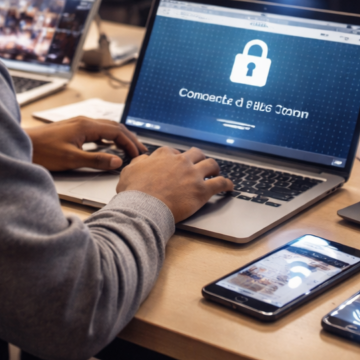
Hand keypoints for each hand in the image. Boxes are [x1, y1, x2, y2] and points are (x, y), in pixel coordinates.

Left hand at [27, 116, 146, 171]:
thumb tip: (118, 161)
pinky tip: (110, 146)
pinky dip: (109, 138)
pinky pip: (98, 131)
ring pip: (107, 128)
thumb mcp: (72, 159)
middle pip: (115, 127)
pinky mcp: (74, 130)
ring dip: (121, 137)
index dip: (130, 144)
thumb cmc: (43, 151)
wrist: (22, 145)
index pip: (117, 132)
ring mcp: (78, 124)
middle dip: (130, 139)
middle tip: (142, 151)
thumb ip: (96, 160)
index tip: (138, 155)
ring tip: (130, 148)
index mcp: (86, 125)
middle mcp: (84, 121)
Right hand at [117, 146, 232, 222]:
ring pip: (211, 164)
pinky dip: (227, 184)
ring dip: (214, 168)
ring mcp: (193, 175)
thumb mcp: (129, 171)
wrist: (143, 207)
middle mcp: (180, 161)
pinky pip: (221, 183)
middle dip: (198, 158)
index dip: (176, 158)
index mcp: (163, 156)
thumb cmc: (134, 193)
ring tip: (215, 172)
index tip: (176, 163)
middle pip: (196, 153)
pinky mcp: (202, 190)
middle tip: (198, 165)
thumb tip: (144, 160)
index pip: (173, 151)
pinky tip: (230, 187)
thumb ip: (139, 163)